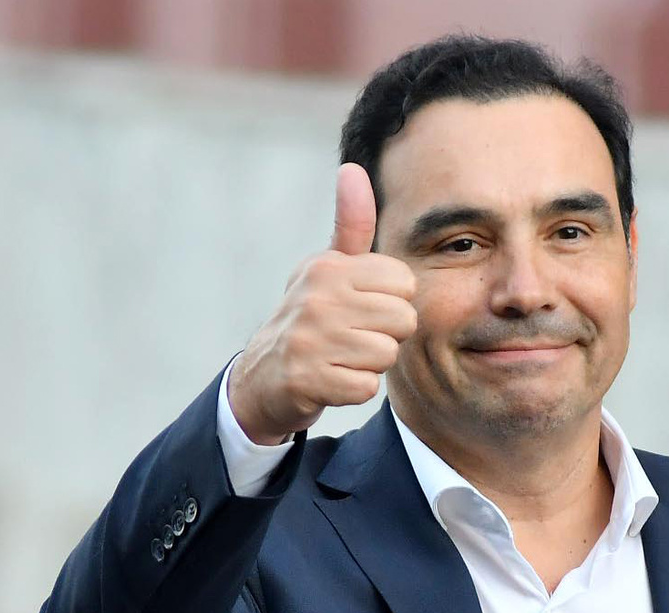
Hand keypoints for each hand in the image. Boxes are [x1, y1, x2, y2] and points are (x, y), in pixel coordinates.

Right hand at [227, 163, 417, 442]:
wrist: (264, 376)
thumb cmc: (310, 317)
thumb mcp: (328, 268)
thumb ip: (350, 225)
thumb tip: (354, 168)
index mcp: (328, 268)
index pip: (405, 282)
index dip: (393, 301)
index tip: (363, 308)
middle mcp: (317, 298)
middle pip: (404, 320)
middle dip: (387, 335)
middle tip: (354, 337)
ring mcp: (310, 340)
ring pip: (387, 354)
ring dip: (371, 364)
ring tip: (342, 356)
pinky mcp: (308, 380)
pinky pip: (366, 387)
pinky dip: (354, 389)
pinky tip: (333, 379)